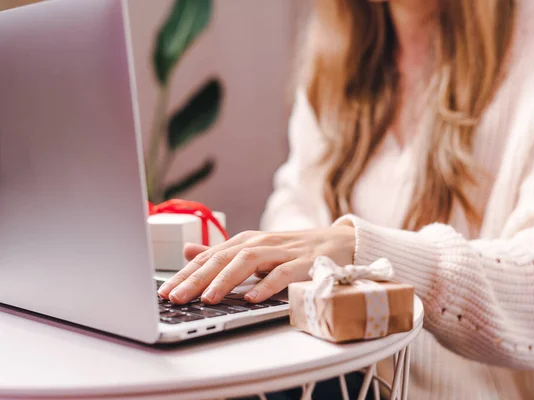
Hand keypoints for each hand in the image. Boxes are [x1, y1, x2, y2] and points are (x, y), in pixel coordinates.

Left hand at [157, 226, 354, 304]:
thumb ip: (222, 252)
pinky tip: (252, 299)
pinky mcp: (303, 263)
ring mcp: (282, 252)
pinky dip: (267, 285)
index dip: (185, 273)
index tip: (164, 291)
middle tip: (175, 297)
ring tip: (207, 299)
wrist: (339, 241)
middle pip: (223, 258)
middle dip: (196, 278)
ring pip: (248, 261)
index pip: (209, 256)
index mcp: (245, 241)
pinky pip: (283, 274)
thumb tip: (187, 251)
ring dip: (226, 280)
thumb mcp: (254, 249)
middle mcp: (260, 243)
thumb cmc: (293, 249)